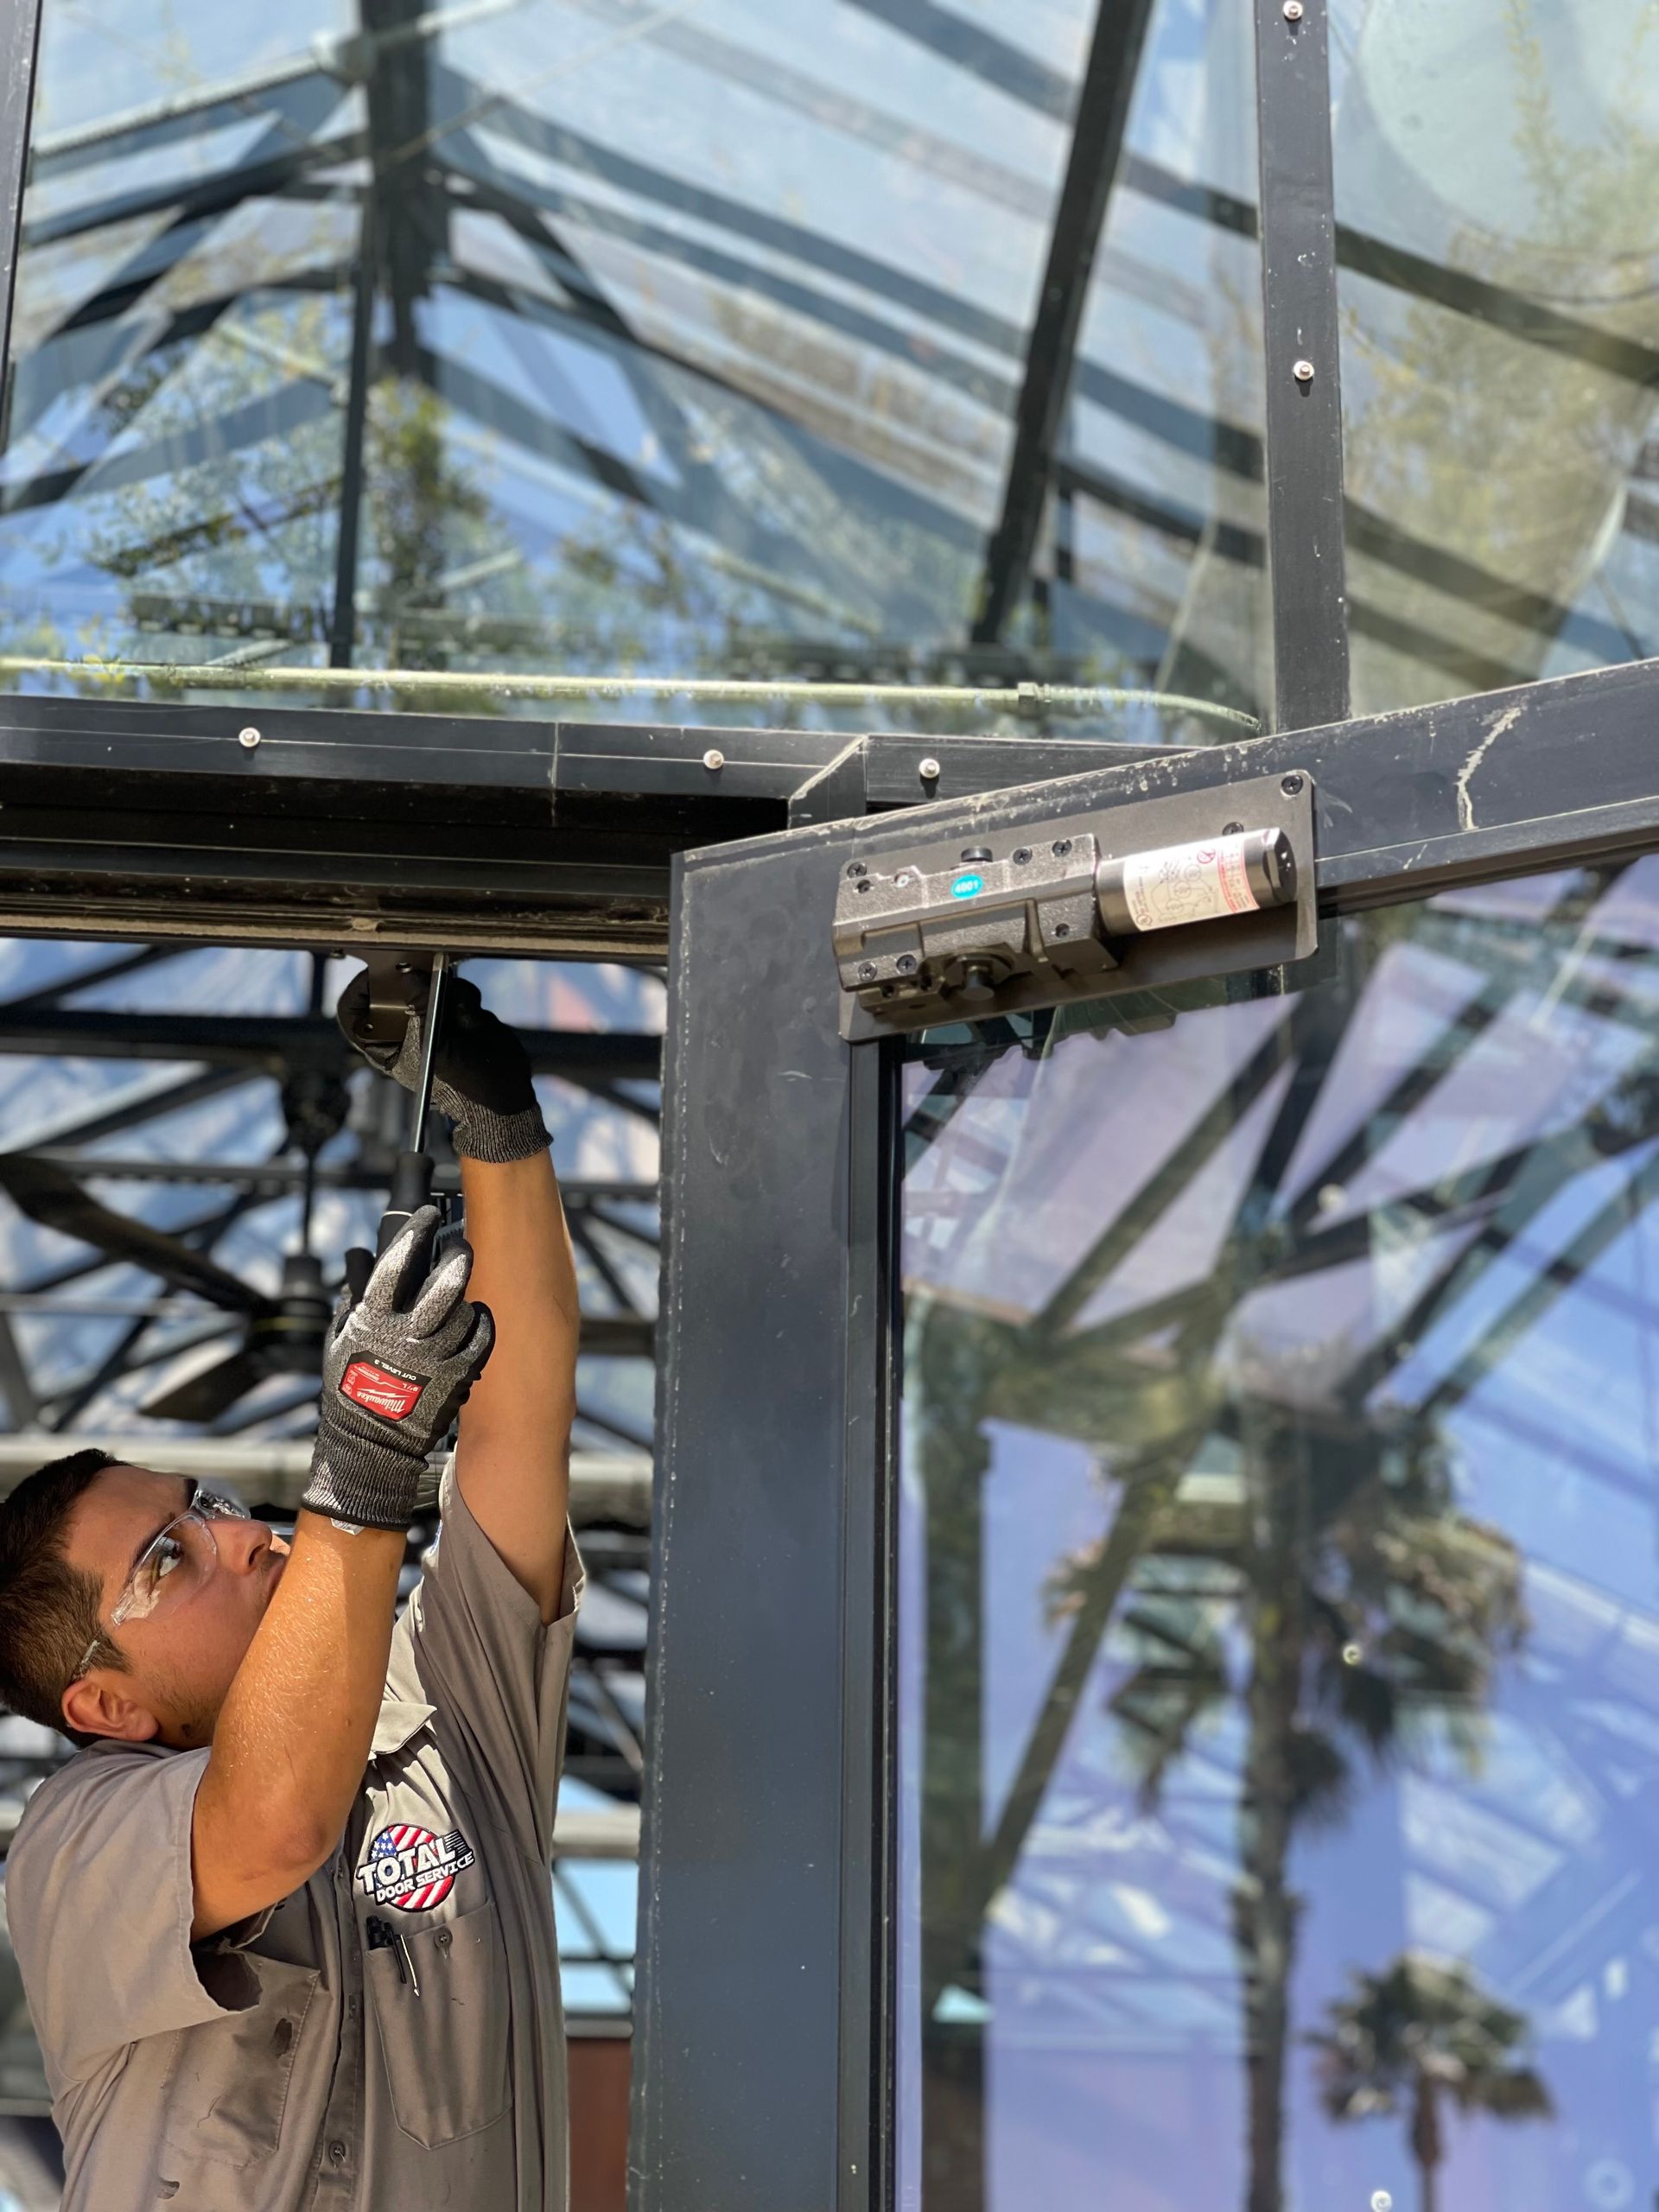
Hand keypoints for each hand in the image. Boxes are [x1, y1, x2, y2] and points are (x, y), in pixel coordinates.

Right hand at [303, 1206, 494, 1531]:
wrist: (369, 1445)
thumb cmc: (349, 1390)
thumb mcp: (339, 1340)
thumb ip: (352, 1298)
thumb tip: (359, 1258)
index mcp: (372, 1323)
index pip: (394, 1267)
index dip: (413, 1235)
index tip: (427, 1213)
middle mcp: (405, 1338)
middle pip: (441, 1288)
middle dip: (456, 1259)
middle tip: (463, 1246)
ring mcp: (434, 1360)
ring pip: (463, 1312)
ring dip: (467, 1293)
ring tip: (465, 1283)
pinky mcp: (456, 1379)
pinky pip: (479, 1341)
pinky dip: (482, 1324)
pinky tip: (478, 1315)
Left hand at [336, 967, 549, 1162]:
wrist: (507, 1091)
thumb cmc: (467, 1086)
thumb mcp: (438, 1049)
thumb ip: (421, 1011)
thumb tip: (410, 978)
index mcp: (387, 1047)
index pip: (354, 1013)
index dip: (361, 991)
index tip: (380, 976)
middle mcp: (405, 1030)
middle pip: (393, 989)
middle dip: (417, 986)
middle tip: (431, 986)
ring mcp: (430, 1019)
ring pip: (428, 983)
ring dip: (449, 994)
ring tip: (464, 1017)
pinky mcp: (455, 1012)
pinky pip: (454, 989)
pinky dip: (466, 997)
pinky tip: (473, 1017)